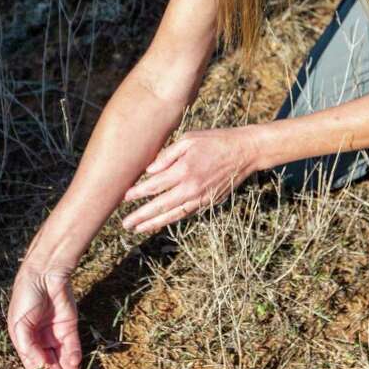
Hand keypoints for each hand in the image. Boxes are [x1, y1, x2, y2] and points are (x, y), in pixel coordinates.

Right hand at [6, 264, 82, 368]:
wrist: (43, 275)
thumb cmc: (25, 298)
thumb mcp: (19, 326)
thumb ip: (28, 348)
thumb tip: (39, 368)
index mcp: (25, 340)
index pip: (34, 364)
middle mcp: (41, 339)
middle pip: (51, 364)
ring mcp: (56, 333)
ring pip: (64, 358)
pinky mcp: (70, 326)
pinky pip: (73, 344)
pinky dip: (74, 356)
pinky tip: (75, 366)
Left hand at [120, 126, 259, 233]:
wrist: (244, 152)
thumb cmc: (215, 141)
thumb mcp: (189, 139)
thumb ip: (168, 155)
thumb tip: (149, 171)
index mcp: (184, 169)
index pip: (155, 185)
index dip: (138, 193)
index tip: (123, 198)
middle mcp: (191, 187)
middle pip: (160, 205)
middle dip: (141, 215)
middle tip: (125, 224)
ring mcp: (201, 197)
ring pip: (173, 214)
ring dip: (154, 223)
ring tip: (138, 230)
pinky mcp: (209, 202)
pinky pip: (186, 214)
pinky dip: (172, 220)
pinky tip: (161, 223)